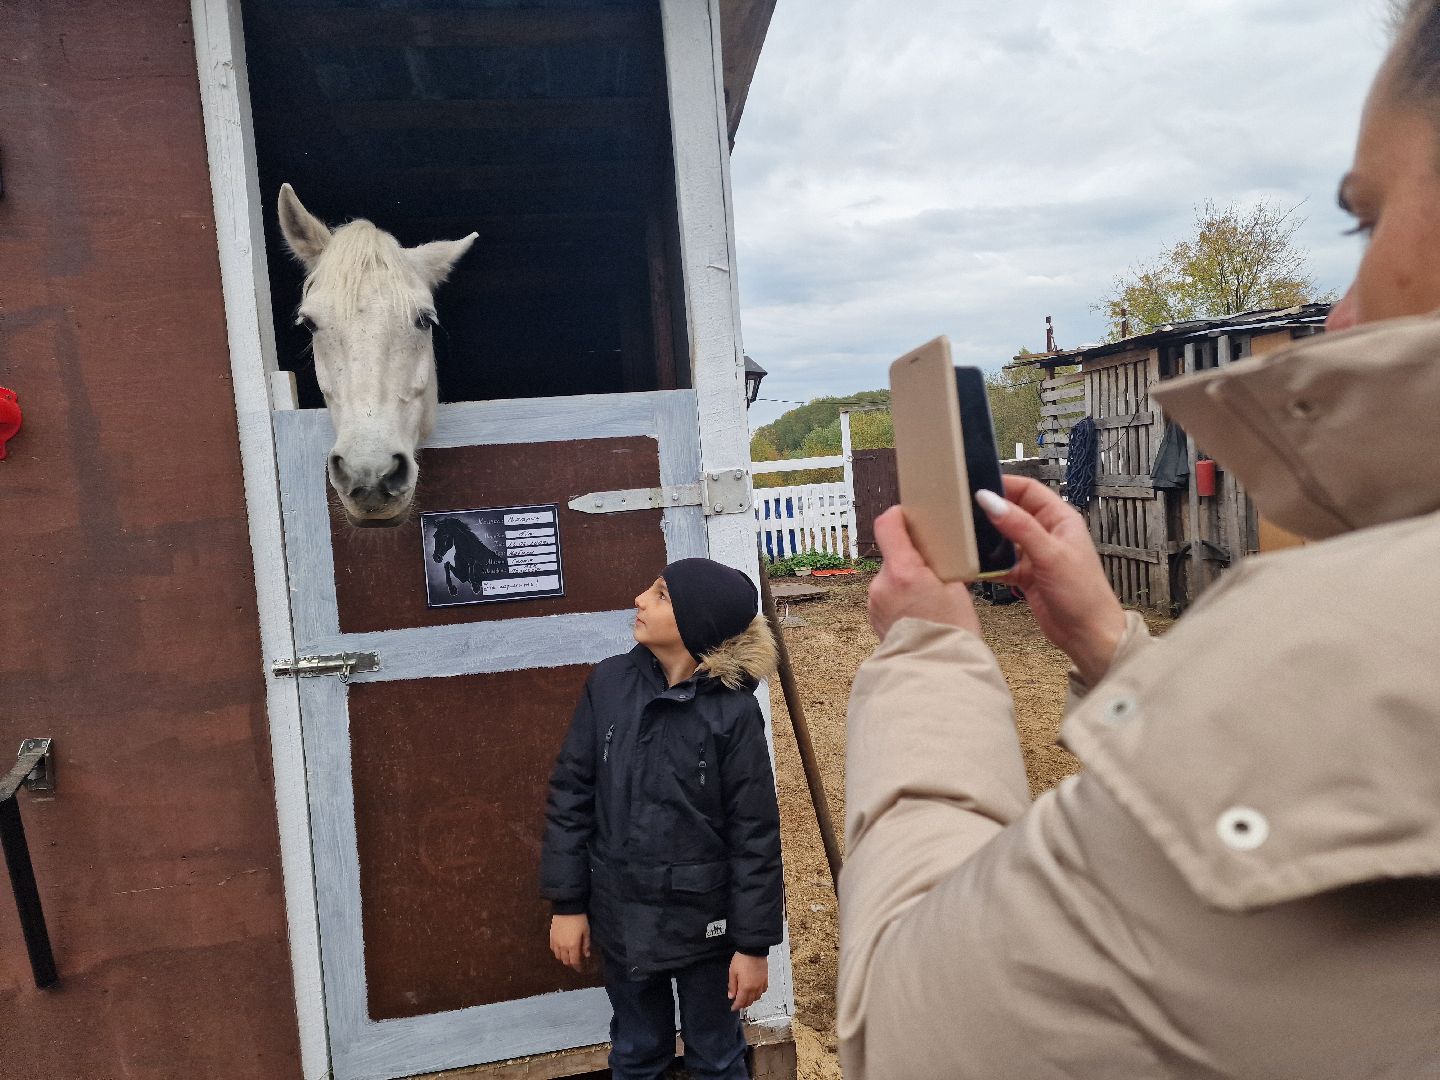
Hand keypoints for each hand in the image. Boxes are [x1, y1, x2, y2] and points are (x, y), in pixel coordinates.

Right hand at [550, 913, 590, 971]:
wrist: (567, 907)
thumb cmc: (579, 919)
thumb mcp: (586, 931)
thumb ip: (586, 944)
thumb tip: (586, 955)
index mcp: (573, 946)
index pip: (574, 961)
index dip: (577, 967)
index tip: (580, 969)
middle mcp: (562, 946)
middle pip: (565, 961)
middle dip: (571, 963)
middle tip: (575, 961)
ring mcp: (555, 942)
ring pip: (558, 956)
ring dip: (564, 958)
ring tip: (568, 955)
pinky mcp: (551, 936)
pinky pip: (552, 949)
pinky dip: (557, 951)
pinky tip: (561, 949)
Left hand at [728, 952, 768, 1011]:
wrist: (754, 949)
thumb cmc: (742, 959)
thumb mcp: (732, 972)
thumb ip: (732, 986)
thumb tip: (731, 996)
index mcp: (746, 987)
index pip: (741, 1002)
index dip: (736, 1006)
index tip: (733, 1008)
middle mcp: (755, 988)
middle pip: (749, 1001)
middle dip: (743, 1004)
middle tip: (738, 1003)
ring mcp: (761, 983)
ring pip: (757, 997)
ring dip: (751, 1000)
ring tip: (746, 998)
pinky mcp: (766, 979)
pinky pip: (763, 990)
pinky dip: (759, 993)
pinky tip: (755, 991)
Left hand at [867, 506, 981, 639]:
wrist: (936, 672)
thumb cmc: (952, 634)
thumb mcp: (956, 587)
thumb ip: (939, 562)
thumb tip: (934, 549)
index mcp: (903, 571)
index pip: (887, 525)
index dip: (899, 516)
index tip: (909, 515)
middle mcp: (882, 584)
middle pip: (893, 553)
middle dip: (912, 556)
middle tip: (935, 568)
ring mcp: (875, 601)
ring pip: (891, 576)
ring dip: (906, 578)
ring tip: (930, 595)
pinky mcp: (874, 616)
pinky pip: (888, 595)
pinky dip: (901, 597)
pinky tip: (920, 610)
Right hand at [975, 477, 1126, 684]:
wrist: (1088, 635)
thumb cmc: (1082, 593)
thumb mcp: (1050, 555)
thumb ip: (1020, 526)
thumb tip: (990, 500)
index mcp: (1060, 519)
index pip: (1028, 490)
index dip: (1003, 484)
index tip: (975, 485)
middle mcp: (1047, 533)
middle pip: (1013, 511)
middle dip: (990, 510)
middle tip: (962, 510)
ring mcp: (1036, 555)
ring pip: (1005, 538)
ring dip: (987, 539)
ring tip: (963, 536)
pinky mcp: (1026, 575)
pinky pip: (1001, 563)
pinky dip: (988, 564)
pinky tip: (973, 566)